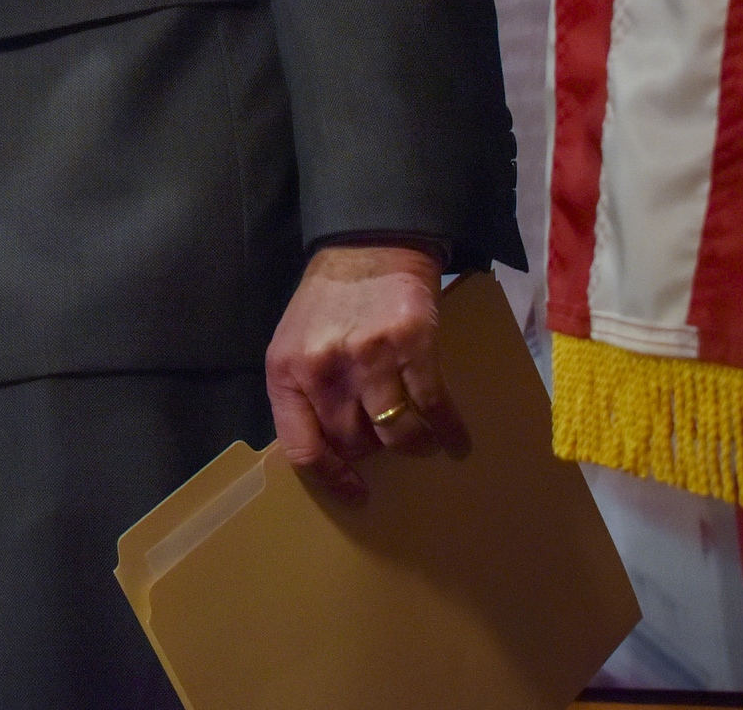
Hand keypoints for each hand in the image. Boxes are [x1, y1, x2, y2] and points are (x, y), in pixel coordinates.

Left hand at [263, 241, 460, 501]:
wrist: (367, 247)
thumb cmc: (328, 303)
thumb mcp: (295, 345)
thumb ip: (304, 393)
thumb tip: (330, 451)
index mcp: (286, 372)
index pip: (303, 448)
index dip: (332, 480)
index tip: (357, 495)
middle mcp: (322, 369)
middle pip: (354, 444)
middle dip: (374, 451)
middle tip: (388, 442)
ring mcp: (367, 358)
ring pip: (395, 435)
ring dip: (413, 446)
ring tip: (423, 443)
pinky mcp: (411, 346)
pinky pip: (433, 407)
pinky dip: (448, 431)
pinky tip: (456, 440)